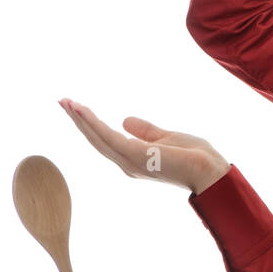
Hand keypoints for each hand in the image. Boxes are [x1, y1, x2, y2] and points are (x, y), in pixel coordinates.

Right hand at [57, 98, 229, 194]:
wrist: (210, 170)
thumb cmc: (194, 157)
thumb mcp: (165, 137)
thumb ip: (145, 130)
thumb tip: (124, 120)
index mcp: (133, 159)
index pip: (105, 140)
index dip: (89, 125)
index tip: (76, 108)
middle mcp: (127, 163)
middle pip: (96, 140)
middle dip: (78, 121)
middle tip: (61, 101)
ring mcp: (130, 161)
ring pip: (98, 138)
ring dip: (81, 119)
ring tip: (65, 102)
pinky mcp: (136, 155)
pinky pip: (108, 137)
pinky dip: (93, 124)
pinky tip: (82, 111)